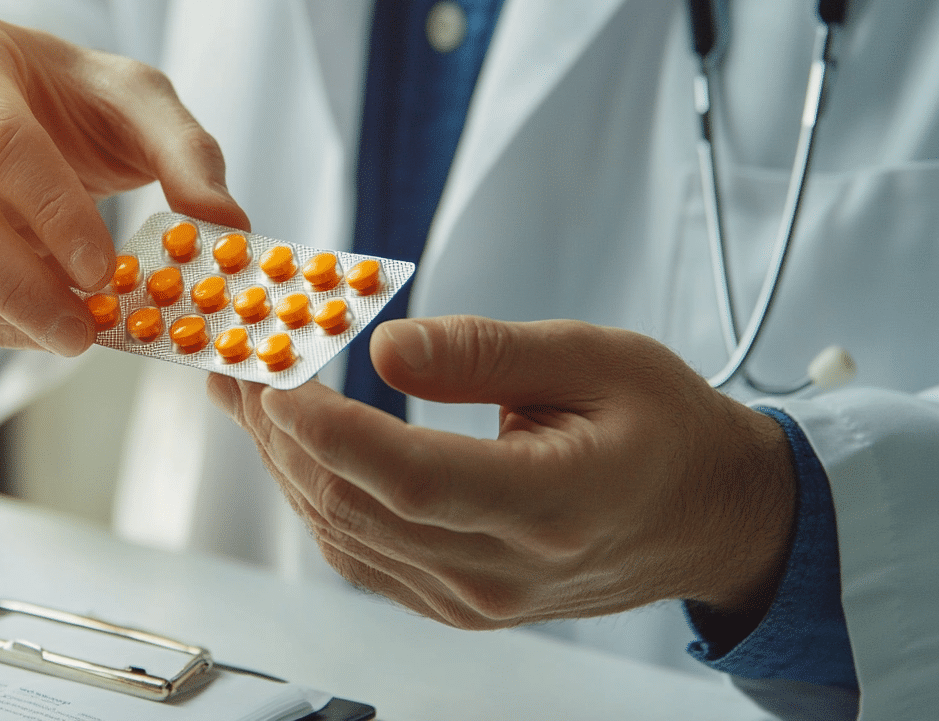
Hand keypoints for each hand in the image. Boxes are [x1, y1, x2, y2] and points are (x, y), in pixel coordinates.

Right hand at [0, 12, 248, 354]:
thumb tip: (226, 227)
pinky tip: (28, 326)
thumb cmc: (68, 101)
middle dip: (23, 289)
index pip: (0, 144)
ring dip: (5, 315)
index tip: (104, 271)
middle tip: (85, 334)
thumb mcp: (137, 102)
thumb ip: (187, 154)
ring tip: (72, 329)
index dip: (53, 214)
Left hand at [208, 316, 794, 631]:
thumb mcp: (598, 358)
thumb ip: (487, 352)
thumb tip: (387, 346)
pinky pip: (362, 555)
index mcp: (553, 505)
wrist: (710, 518)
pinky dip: (316, 496)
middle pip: (359, 506)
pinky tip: (291, 446)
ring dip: (285, 462)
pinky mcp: (455, 602)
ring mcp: (475, 598)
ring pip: (346, 533)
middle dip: (282, 432)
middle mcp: (504, 569)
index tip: (273, 379)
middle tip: (238, 361)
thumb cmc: (667, 432)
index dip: (331, 432)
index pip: (414, 480)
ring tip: (245, 391)